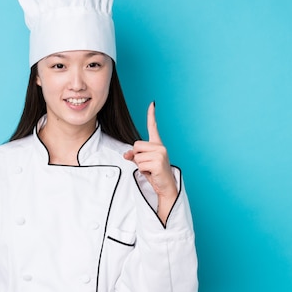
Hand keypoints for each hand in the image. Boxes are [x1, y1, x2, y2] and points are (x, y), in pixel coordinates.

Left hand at [124, 102, 177, 221]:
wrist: (166, 187)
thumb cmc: (155, 174)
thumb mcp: (143, 163)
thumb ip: (134, 155)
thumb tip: (126, 154)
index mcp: (157, 145)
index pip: (153, 127)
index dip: (151, 115)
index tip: (152, 103)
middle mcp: (160, 147)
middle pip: (136, 145)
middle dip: (137, 156)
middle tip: (146, 165)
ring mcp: (160, 154)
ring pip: (137, 156)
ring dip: (140, 165)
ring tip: (150, 170)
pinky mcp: (158, 162)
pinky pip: (140, 164)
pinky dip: (142, 171)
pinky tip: (152, 173)